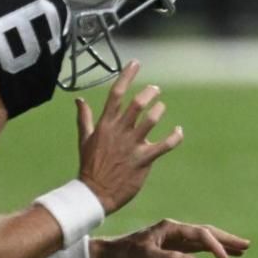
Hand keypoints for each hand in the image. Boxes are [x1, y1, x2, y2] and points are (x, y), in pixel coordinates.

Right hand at [75, 61, 182, 214]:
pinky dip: (175, 137)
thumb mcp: (84, 140)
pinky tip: (179, 132)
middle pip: (137, 104)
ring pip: (151, 120)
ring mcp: (132, 146)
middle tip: (155, 90)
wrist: (94, 194)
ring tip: (161, 108)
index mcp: (105, 125)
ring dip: (159, 111)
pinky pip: (164, 145)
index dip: (127, 76)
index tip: (136, 63)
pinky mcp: (143, 160)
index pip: (116, 94)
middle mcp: (119, 132)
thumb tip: (79, 100)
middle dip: (149, 93)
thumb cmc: (90, 166)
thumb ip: (84, 118)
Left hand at [92, 219, 250, 257]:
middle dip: (226, 240)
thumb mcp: (146, 257)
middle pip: (206, 235)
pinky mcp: (167, 257)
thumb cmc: (123, 256)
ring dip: (219, 249)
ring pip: (202, 246)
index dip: (215, 246)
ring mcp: (172, 245)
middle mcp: (174, 233)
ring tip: (239, 253)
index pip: (200, 234)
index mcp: (170, 228)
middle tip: (247, 245)